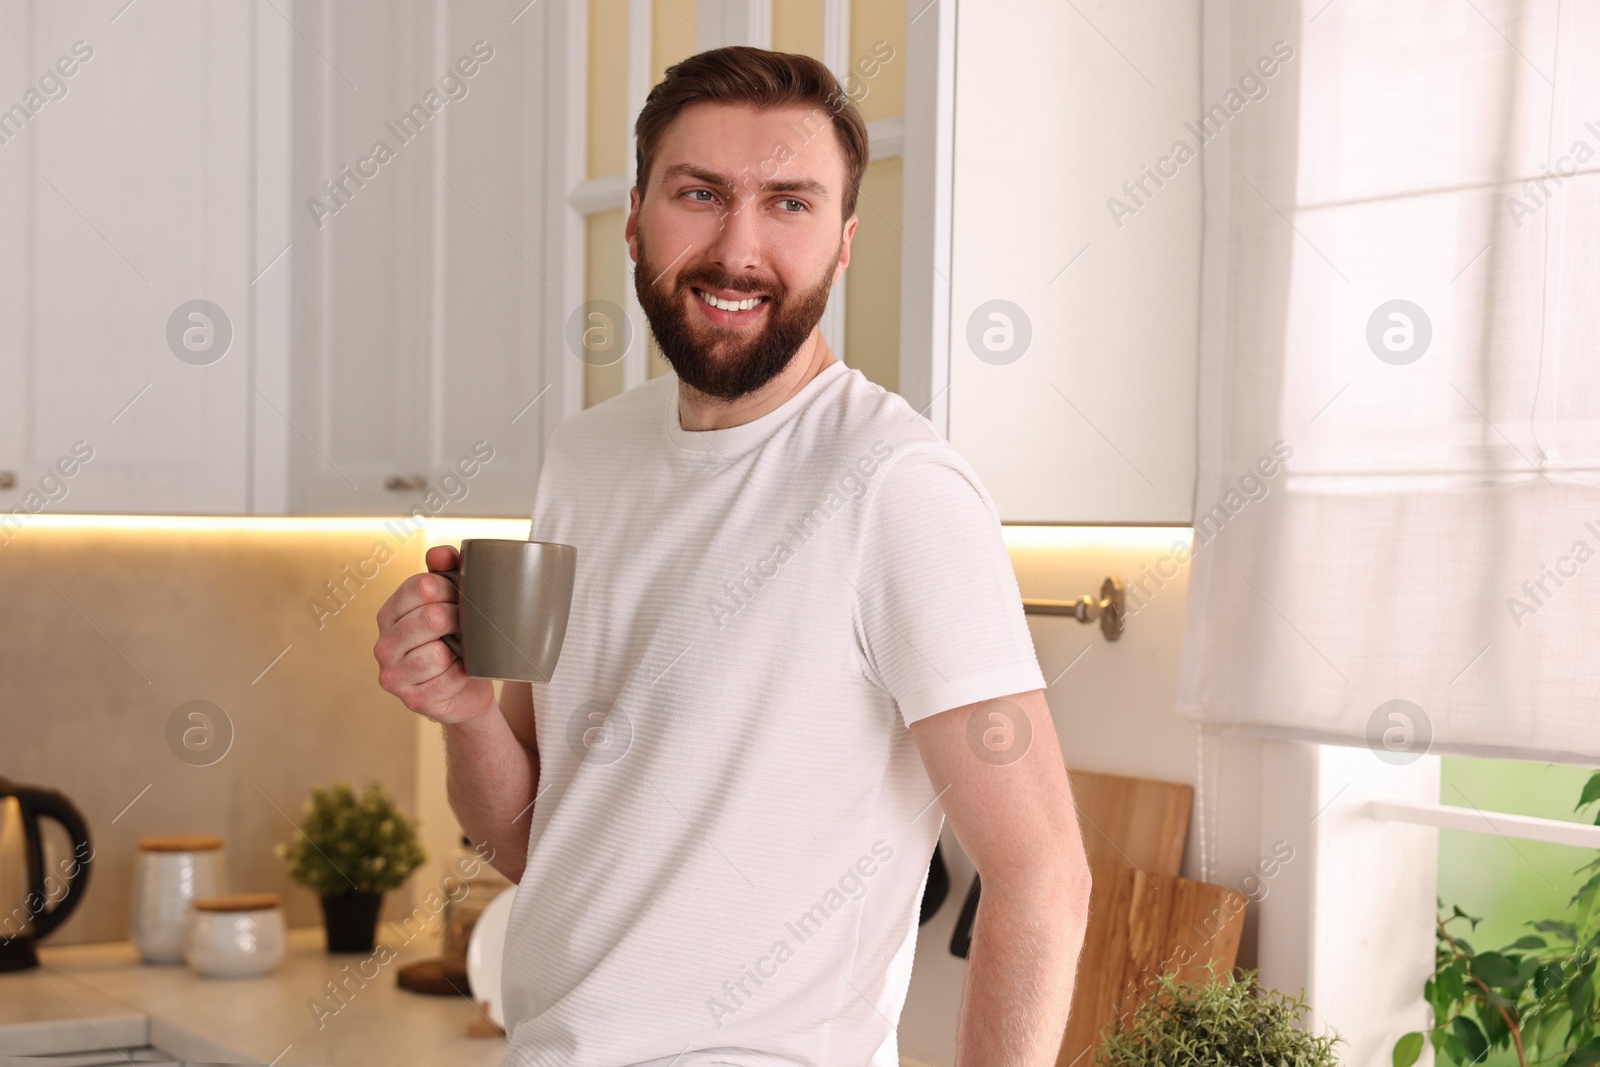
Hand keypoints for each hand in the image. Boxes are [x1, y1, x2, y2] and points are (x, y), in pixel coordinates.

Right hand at [374, 545, 495, 724]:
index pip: (421, 586)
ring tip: (461, 651)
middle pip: (431, 618)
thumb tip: (440, 553)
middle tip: (468, 625)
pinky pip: (448, 680)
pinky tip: (459, 674)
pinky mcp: (411, 700)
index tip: (463, 596)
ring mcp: (393, 674)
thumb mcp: (451, 600)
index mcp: (390, 613)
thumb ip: (445, 569)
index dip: (452, 588)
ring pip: (438, 653)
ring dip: (460, 652)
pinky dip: (462, 676)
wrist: (466, 689)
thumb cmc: (457, 638)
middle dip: (460, 619)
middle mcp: (383, 644)